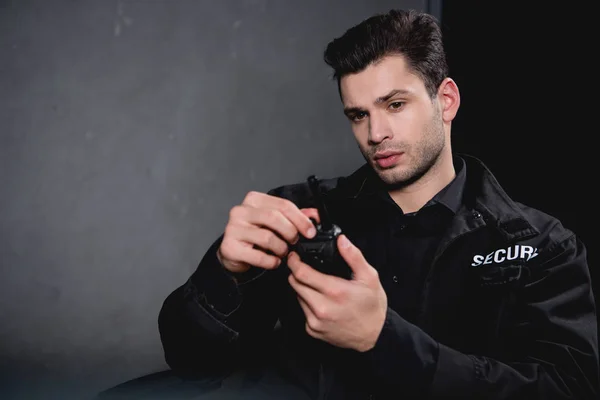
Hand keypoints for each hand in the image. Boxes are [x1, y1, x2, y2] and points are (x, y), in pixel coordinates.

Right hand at [217, 191, 318, 272]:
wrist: (234, 252)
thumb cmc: (256, 235)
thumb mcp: (276, 222)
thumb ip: (295, 216)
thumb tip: (315, 215)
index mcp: (254, 200)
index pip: (282, 205)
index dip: (300, 219)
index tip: (310, 232)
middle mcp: (240, 211)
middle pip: (274, 217)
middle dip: (291, 232)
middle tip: (295, 242)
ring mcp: (233, 229)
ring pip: (267, 237)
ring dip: (281, 248)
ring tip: (283, 252)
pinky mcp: (229, 247)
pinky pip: (258, 256)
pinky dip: (272, 261)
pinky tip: (274, 261)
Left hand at [287, 234, 387, 351]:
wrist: (374, 336)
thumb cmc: (372, 308)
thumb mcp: (369, 277)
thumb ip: (353, 256)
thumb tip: (342, 241)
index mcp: (334, 291)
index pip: (301, 273)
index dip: (294, 262)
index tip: (294, 257)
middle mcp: (322, 308)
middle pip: (294, 283)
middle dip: (297, 273)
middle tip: (306, 269)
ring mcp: (315, 321)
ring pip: (297, 296)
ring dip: (303, 288)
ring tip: (318, 287)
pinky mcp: (313, 330)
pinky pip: (302, 310)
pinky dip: (307, 303)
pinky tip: (321, 302)